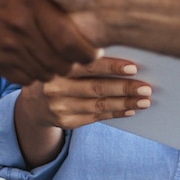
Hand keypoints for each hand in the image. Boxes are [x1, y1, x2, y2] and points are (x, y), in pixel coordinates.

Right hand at [9, 56, 149, 167]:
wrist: (33, 103)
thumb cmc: (56, 74)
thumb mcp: (60, 61)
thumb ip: (83, 58)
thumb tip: (125, 61)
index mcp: (55, 66)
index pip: (87, 66)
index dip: (111, 66)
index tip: (134, 67)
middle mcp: (54, 87)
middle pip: (95, 88)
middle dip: (124, 88)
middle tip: (146, 88)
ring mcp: (58, 107)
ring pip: (98, 105)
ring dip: (124, 103)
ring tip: (144, 101)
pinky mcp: (65, 121)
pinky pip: (95, 117)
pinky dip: (115, 113)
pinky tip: (130, 110)